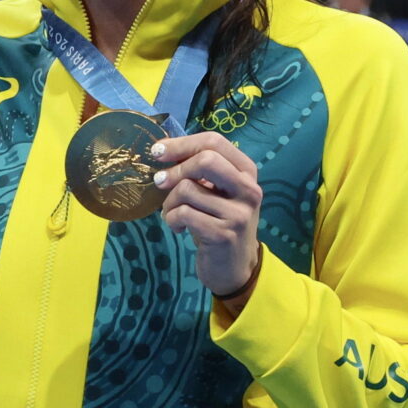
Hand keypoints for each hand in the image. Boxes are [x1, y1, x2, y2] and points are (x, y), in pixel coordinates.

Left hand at [151, 132, 262, 301]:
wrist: (233, 266)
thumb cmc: (217, 222)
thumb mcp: (215, 192)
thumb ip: (198, 170)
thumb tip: (162, 149)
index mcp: (246, 172)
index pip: (214, 141)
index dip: (181, 144)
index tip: (158, 152)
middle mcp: (248, 189)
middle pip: (205, 160)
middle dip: (175, 170)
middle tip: (160, 182)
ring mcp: (238, 213)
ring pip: (187, 189)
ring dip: (169, 203)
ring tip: (174, 214)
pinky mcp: (223, 234)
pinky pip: (183, 214)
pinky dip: (171, 220)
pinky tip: (180, 228)